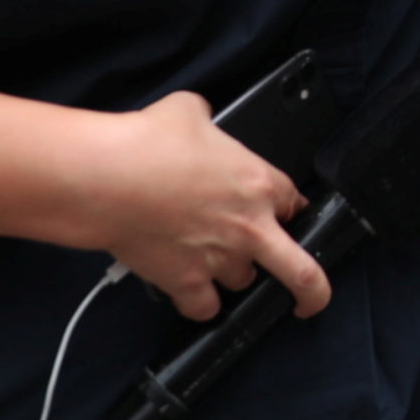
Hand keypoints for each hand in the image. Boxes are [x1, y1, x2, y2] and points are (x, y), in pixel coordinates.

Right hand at [85, 91, 331, 321]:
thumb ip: (206, 119)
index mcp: (259, 183)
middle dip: (313, 292)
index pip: (293, 203)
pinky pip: (205, 308)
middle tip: (309, 300)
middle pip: (302, 273)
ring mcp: (221, 259)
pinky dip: (199, 305)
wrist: (106, 178)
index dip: (288, 209)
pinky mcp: (187, 282)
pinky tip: (190, 292)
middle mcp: (249, 227)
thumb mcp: (188, 110)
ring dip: (232, 274)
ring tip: (211, 261)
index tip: (284, 214)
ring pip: (243, 282)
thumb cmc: (146, 142)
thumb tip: (200, 118)